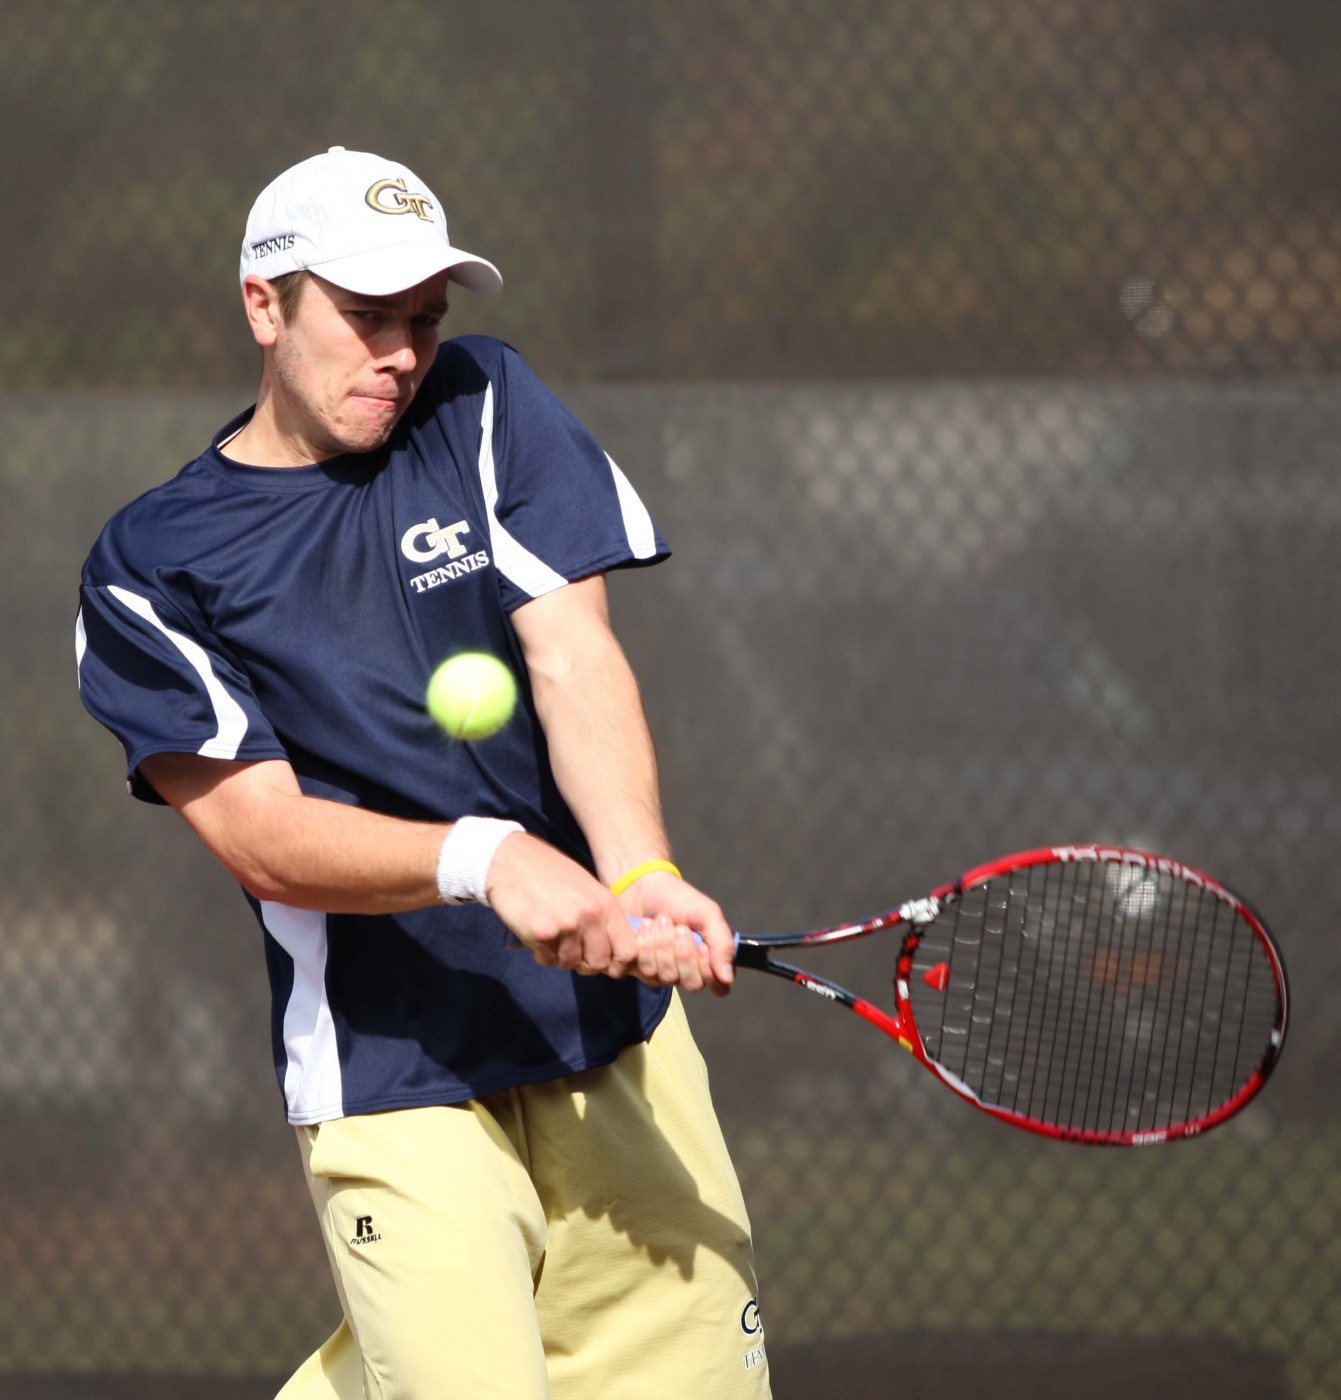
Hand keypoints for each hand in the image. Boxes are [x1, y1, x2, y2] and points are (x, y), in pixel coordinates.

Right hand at [486, 832, 637, 975]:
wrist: (512, 860)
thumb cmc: (550, 874)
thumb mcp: (587, 888)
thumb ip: (603, 918)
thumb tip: (612, 954)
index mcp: (606, 904)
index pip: (628, 951)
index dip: (618, 964)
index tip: (605, 962)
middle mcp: (591, 915)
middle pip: (599, 964)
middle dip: (585, 963)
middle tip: (571, 949)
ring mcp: (567, 926)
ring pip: (570, 963)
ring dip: (560, 955)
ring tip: (551, 933)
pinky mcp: (542, 933)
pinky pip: (548, 961)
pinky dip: (542, 953)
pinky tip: (536, 933)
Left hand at [618, 870, 734, 996]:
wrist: (641, 886)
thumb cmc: (678, 899)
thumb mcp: (707, 914)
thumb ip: (722, 944)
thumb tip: (727, 977)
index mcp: (709, 960)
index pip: (719, 986)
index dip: (710, 969)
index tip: (702, 946)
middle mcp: (687, 972)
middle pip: (691, 984)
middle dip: (684, 952)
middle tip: (679, 927)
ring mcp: (662, 973)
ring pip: (666, 977)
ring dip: (662, 945)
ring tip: (660, 921)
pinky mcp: (638, 969)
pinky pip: (644, 971)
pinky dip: (645, 946)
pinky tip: (644, 927)